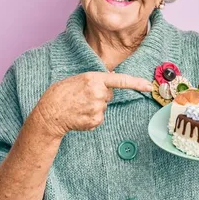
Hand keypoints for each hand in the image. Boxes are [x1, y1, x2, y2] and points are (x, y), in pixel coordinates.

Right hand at [32, 72, 152, 138]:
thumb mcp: (78, 79)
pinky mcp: (96, 121)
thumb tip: (112, 77)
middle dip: (100, 95)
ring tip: (78, 106)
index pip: (120, 80)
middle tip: (82, 96)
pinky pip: (99, 118)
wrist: (49, 113)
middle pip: (109, 94)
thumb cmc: (61, 94)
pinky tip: (80, 115)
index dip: (136, 83)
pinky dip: (91, 117)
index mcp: (94, 79)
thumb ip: (96, 79)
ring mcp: (98, 109)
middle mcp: (98, 94)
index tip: (149, 85)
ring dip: (94, 107)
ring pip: (104, 107)